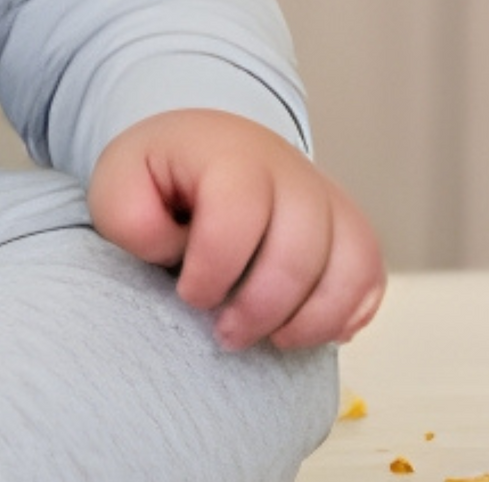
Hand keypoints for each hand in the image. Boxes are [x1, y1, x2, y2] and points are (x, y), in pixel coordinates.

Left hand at [86, 108, 384, 351]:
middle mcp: (289, 171)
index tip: (188, 292)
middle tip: (225, 333)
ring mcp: (327, 198)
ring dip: (310, 320)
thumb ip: (130, 219)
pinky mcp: (350, 230)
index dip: (212, 270)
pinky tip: (302, 328)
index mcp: (229, 154)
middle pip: (300, 248)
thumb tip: (173, 251)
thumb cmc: (161, 177)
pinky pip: (370, 277)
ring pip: (349, 265)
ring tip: (269, 338)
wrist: (205, 150)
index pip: (237, 215)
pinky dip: (345, 314)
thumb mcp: (118, 185)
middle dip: (261, 308)